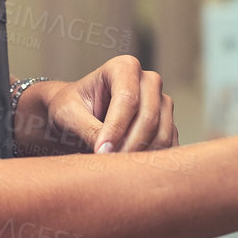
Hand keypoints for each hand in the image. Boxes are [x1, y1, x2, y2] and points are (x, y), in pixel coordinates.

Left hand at [18, 56, 177, 155]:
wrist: (80, 114)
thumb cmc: (72, 107)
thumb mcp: (69, 114)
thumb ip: (87, 128)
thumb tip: (106, 150)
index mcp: (124, 67)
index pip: (128, 98)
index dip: (115, 128)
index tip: (101, 151)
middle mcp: (148, 80)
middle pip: (149, 116)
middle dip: (129, 144)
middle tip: (109, 164)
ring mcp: (161, 102)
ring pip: (162, 133)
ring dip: (141, 155)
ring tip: (116, 168)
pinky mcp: (167, 123)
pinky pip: (169, 146)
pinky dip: (153, 161)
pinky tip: (131, 170)